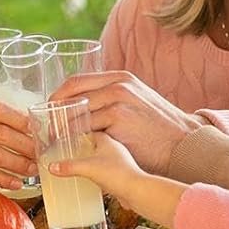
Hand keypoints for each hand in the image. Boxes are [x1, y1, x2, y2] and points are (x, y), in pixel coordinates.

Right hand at [0, 88, 41, 188]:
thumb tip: (0, 110)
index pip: (0, 110)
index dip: (22, 120)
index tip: (37, 126)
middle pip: (3, 135)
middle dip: (27, 145)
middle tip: (43, 150)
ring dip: (19, 165)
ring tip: (35, 168)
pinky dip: (1, 178)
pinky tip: (16, 182)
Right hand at [46, 133, 146, 199]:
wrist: (136, 192)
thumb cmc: (119, 174)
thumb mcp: (87, 168)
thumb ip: (68, 166)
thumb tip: (53, 166)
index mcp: (107, 140)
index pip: (90, 130)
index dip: (77, 132)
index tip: (67, 136)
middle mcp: (114, 149)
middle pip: (94, 143)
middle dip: (82, 146)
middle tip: (70, 149)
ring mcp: (118, 162)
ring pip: (100, 156)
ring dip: (89, 159)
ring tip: (78, 163)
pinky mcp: (120, 174)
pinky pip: (104, 169)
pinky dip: (96, 171)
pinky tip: (90, 177)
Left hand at [51, 71, 200, 173]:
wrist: (185, 145)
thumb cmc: (160, 130)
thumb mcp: (138, 102)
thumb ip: (114, 100)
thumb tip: (84, 108)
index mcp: (120, 78)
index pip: (76, 82)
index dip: (56, 98)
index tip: (47, 113)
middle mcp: (118, 85)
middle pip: (70, 94)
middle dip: (52, 113)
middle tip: (42, 130)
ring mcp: (118, 101)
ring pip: (74, 114)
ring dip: (58, 130)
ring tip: (51, 143)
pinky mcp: (119, 120)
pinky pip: (85, 130)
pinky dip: (71, 140)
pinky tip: (65, 149)